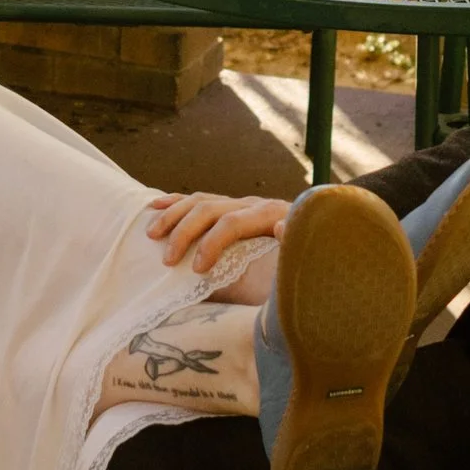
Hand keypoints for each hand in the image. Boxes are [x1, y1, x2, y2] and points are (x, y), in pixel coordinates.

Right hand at [145, 190, 295, 282]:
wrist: (317, 253)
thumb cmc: (303, 265)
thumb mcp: (300, 261)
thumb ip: (292, 247)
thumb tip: (284, 227)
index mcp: (272, 216)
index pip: (232, 223)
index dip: (211, 244)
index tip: (196, 270)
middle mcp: (255, 205)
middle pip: (210, 209)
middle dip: (185, 232)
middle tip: (168, 260)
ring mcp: (242, 203)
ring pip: (200, 201)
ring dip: (173, 216)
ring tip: (152, 235)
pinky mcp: (232, 207)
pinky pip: (198, 199)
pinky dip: (175, 202)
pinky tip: (154, 205)